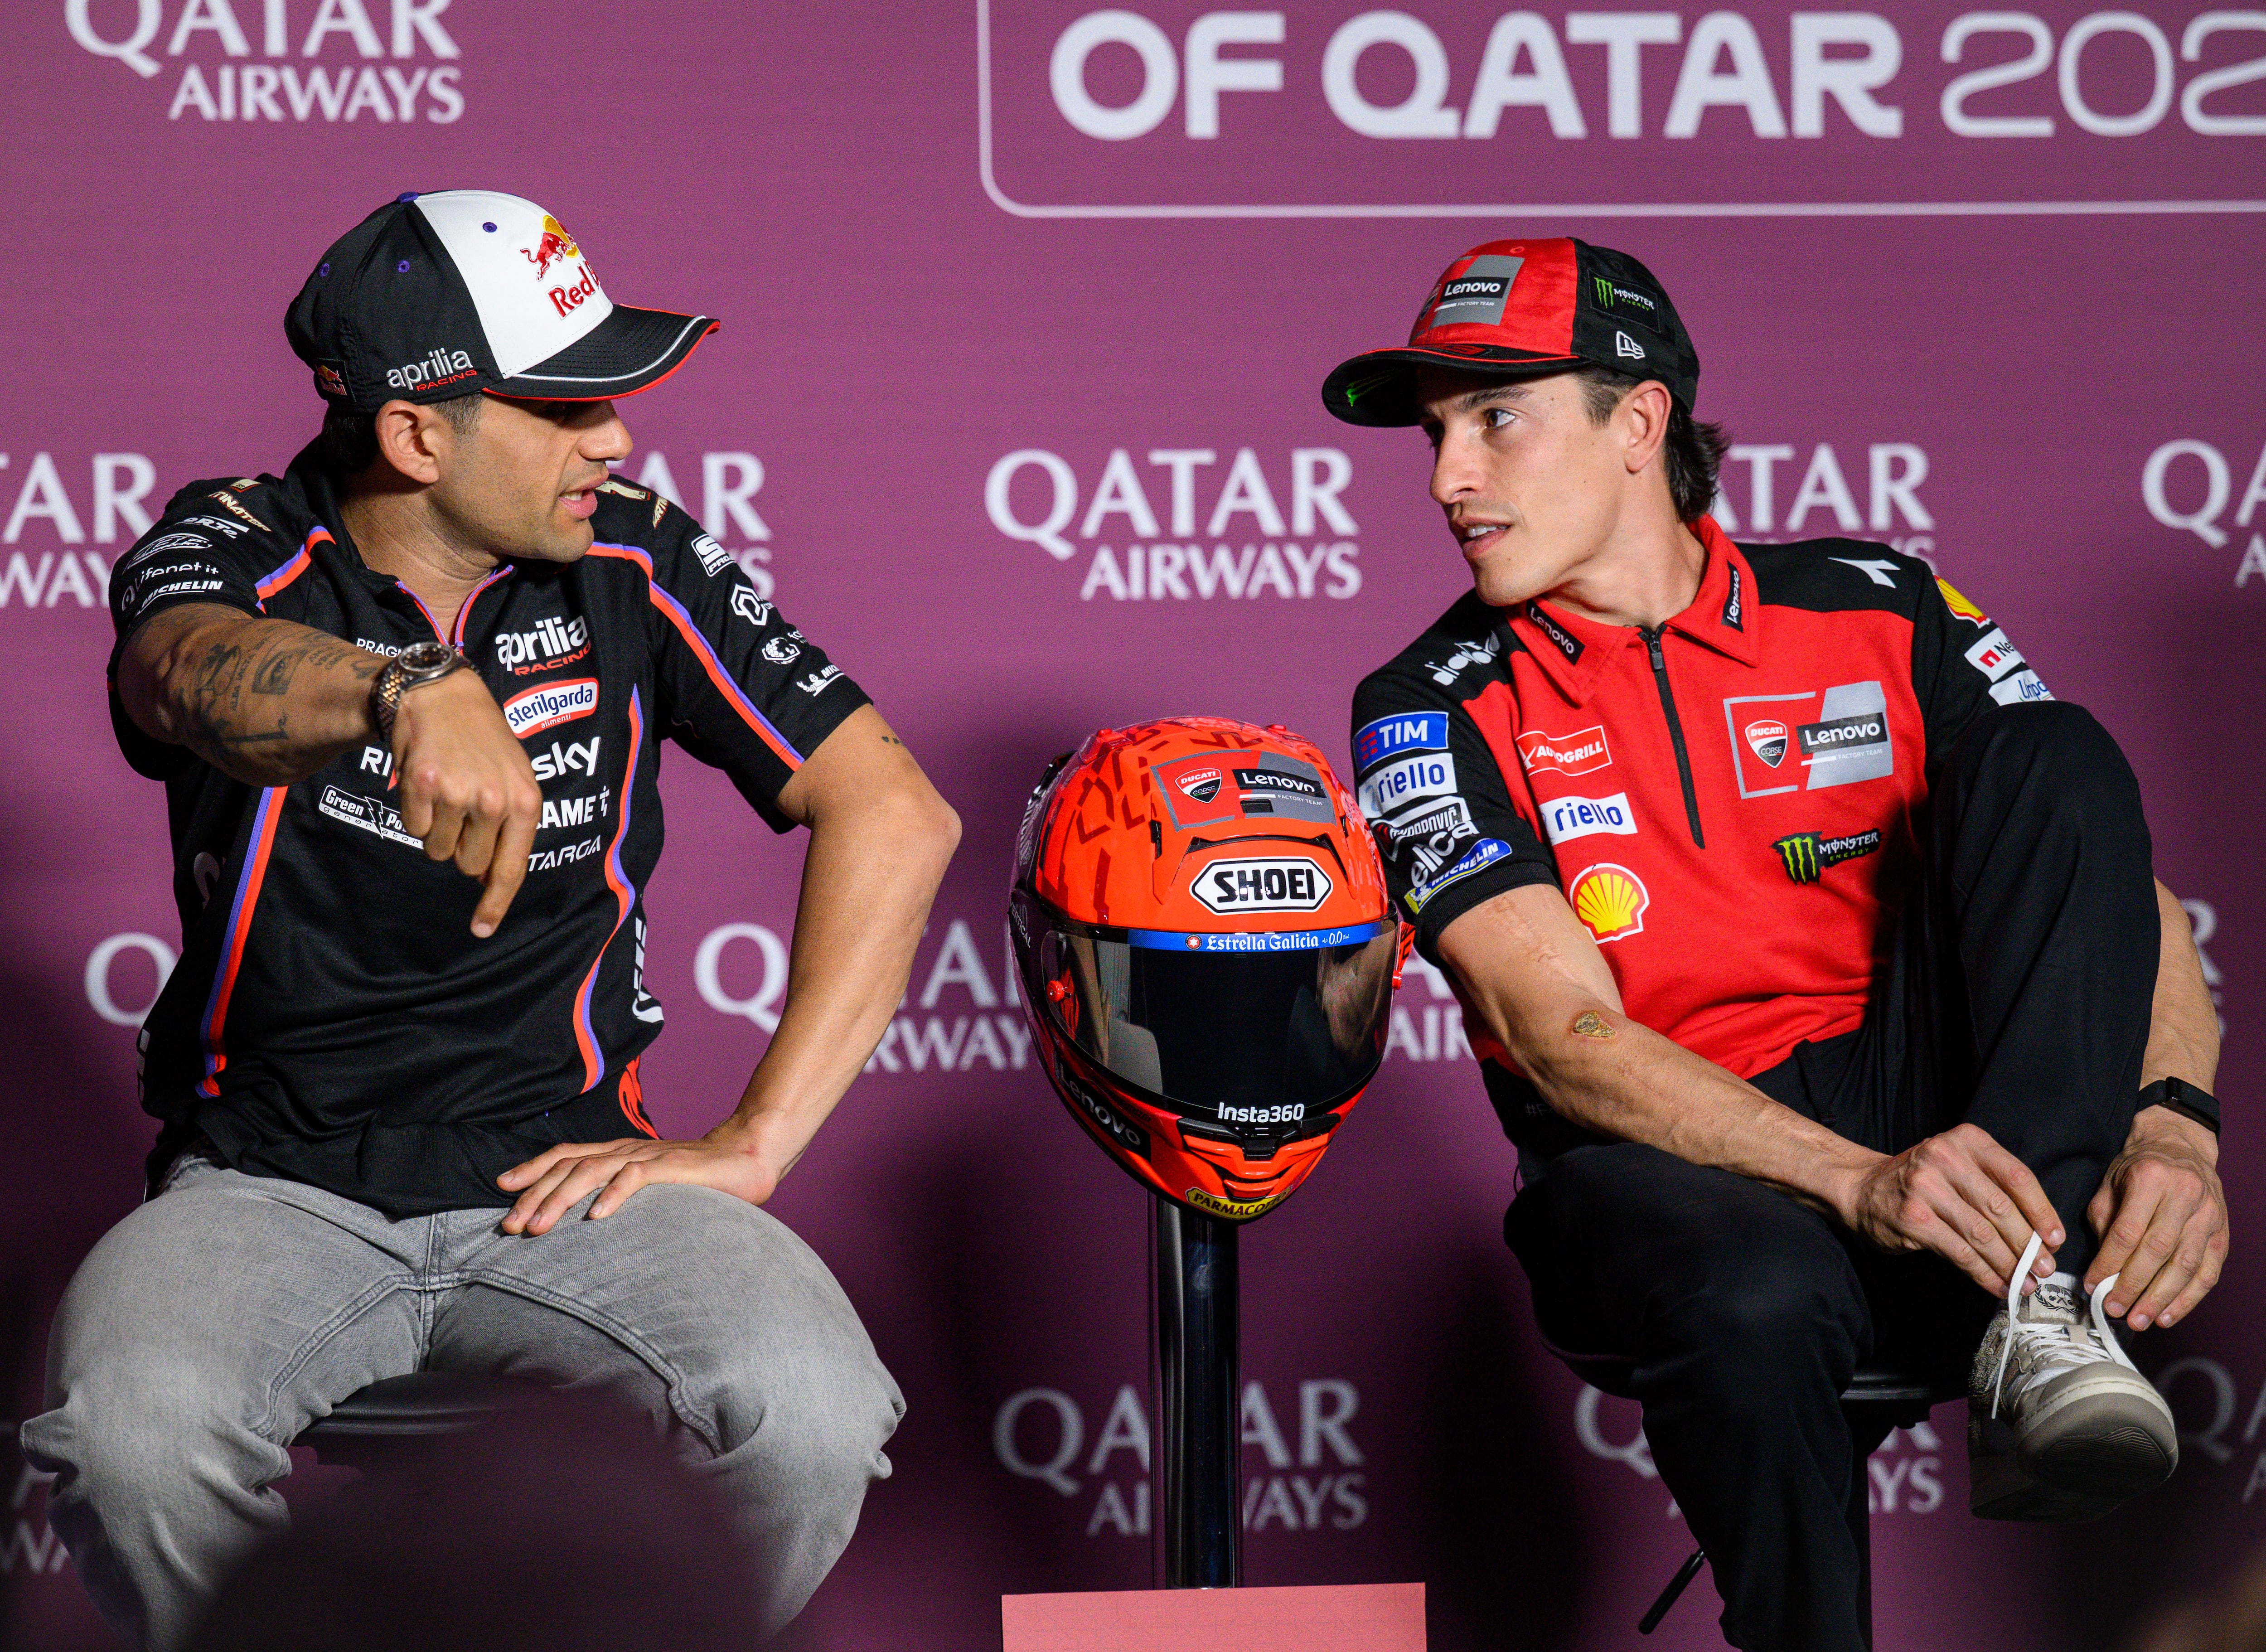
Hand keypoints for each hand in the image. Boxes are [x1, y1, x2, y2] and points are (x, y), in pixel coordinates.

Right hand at [390, 669, 542, 936]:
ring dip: (437, 829)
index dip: (494, 904)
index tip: (481, 930)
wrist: (445, 696)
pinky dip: (415, 813)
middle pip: (468, 864)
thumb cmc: (485, 743)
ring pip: (437, 849)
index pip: (510, 868)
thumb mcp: (515, 779)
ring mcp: (458, 793)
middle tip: (462, 808)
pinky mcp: (422, 785)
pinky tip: (426, 782)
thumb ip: (511, 828)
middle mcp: (495, 801)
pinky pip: (413, 828)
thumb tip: (491, 877)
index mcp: (526, 803)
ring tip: (446, 791)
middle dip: (461, 846)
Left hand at [496, 1134, 781, 1235]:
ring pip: (593, 1170)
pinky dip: (614, 1195)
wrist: (748, 1155)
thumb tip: (590, 1222)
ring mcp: (649, 1156)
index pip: (567, 1154)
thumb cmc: (700, 1178)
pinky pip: (637, 1178)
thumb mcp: (653, 1186)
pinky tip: (596, 1216)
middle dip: (535, 1194)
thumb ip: (624, 1196)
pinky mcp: (673, 1167)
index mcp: (620, 1153)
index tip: (502, 1188)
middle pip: (569, 1165)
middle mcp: (627, 1150)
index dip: (533, 1169)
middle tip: (509, 1224)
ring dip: (561, 1198)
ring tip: (538, 1226)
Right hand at [1839, 1122, 2063, 1295]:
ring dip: (2009, 1265)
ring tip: (2024, 1283)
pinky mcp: (1914, 1219)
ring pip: (1983, 1234)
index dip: (2042, 1211)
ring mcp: (1926, 1188)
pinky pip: (1960, 1253)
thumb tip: (2041, 1234)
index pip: (2017, 1176)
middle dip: (2029, 1245)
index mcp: (1966, 1140)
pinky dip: (1983, 1274)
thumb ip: (1993, 1186)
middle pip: (2002, 1209)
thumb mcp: (1957, 1165)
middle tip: (2044, 1268)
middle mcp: (1946, 1157)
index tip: (2055, 1238)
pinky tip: (1996, 1286)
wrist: (1861, 1187)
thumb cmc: (1921, 1180)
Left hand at [2087, 1105, 2227, 1330]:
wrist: (2181, 1147)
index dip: (2108, 1263)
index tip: (2093, 1286)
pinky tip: (2168, 1314)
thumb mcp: (2110, 1184)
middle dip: (2133, 1286)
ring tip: (2139, 1320)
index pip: (2127, 1231)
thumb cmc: (2139, 1168)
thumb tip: (2100, 1269)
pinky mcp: (2223, 1232)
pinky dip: (2188, 1298)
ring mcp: (2209, 1215)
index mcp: (2151, 1178)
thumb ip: (2104, 1223)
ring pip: (2185, 1266)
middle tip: (2114, 1309)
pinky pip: (2208, 1272)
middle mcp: (2185, 1196)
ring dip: (2160, 1299)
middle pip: (2158, 1251)